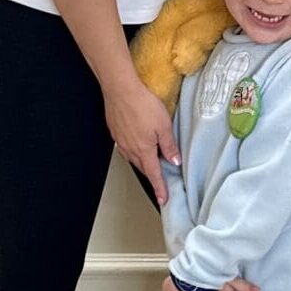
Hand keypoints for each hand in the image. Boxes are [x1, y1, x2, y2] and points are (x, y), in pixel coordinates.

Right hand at [108, 74, 180, 207]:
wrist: (120, 90)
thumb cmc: (143, 105)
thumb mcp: (163, 125)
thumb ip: (169, 145)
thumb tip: (175, 161)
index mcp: (144, 150)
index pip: (154, 174)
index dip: (160, 187)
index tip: (164, 199)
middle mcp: (130, 149)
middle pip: (143, 168)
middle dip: (152, 176)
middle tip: (160, 182)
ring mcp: (121, 141)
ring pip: (133, 158)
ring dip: (143, 163)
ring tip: (151, 164)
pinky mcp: (115, 132)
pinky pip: (126, 148)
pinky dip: (134, 152)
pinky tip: (137, 146)